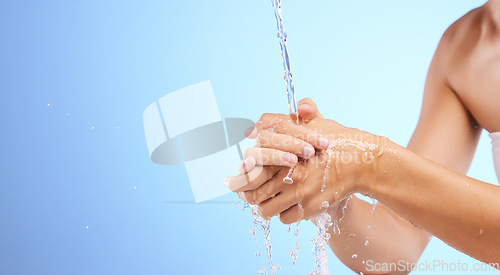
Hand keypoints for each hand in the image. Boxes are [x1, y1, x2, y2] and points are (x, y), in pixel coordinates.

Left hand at [225, 99, 387, 223]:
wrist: (363, 163)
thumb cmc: (339, 141)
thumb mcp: (318, 121)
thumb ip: (300, 112)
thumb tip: (276, 115)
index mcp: (283, 150)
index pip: (248, 166)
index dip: (241, 175)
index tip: (241, 177)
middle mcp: (287, 170)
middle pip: (252, 190)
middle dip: (249, 194)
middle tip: (249, 194)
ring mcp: (298, 190)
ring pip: (265, 208)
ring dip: (265, 207)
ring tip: (269, 202)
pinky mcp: (309, 207)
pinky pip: (284, 218)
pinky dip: (284, 215)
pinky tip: (288, 207)